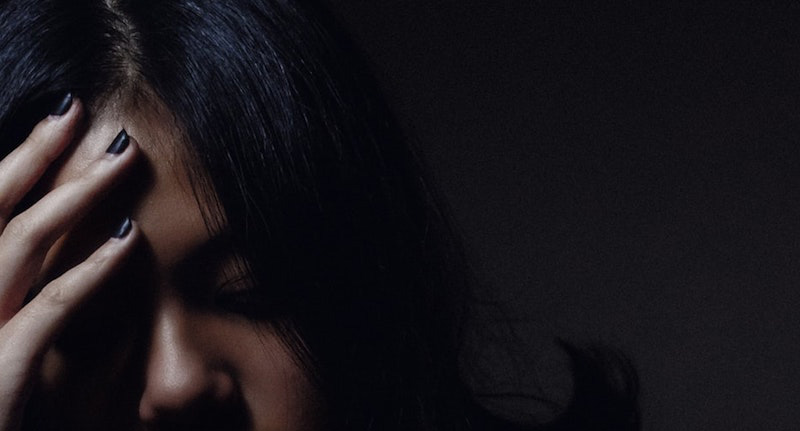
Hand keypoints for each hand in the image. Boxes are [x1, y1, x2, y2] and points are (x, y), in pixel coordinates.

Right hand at [0, 95, 139, 429]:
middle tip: (75, 108)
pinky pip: (49, 306)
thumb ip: (17, 286)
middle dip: (34, 152)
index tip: (54, 117)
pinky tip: (129, 237)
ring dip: (75, 193)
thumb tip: (56, 245)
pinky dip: (91, 268)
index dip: (14, 158)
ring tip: (122, 157)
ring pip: (21, 242)